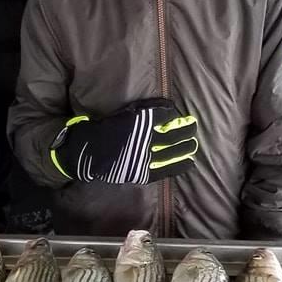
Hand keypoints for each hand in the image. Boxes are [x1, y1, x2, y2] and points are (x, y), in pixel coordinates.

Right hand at [51, 98, 198, 186]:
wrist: (88, 153)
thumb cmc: (104, 130)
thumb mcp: (124, 115)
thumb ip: (144, 111)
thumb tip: (167, 108)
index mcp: (140, 123)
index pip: (165, 117)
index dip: (176, 117)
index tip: (184, 117)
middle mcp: (146, 139)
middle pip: (174, 134)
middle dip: (186, 130)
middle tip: (193, 128)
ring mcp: (146, 158)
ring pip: (173, 152)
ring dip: (186, 147)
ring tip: (193, 145)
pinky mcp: (144, 173)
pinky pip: (167, 169)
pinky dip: (180, 165)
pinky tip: (189, 163)